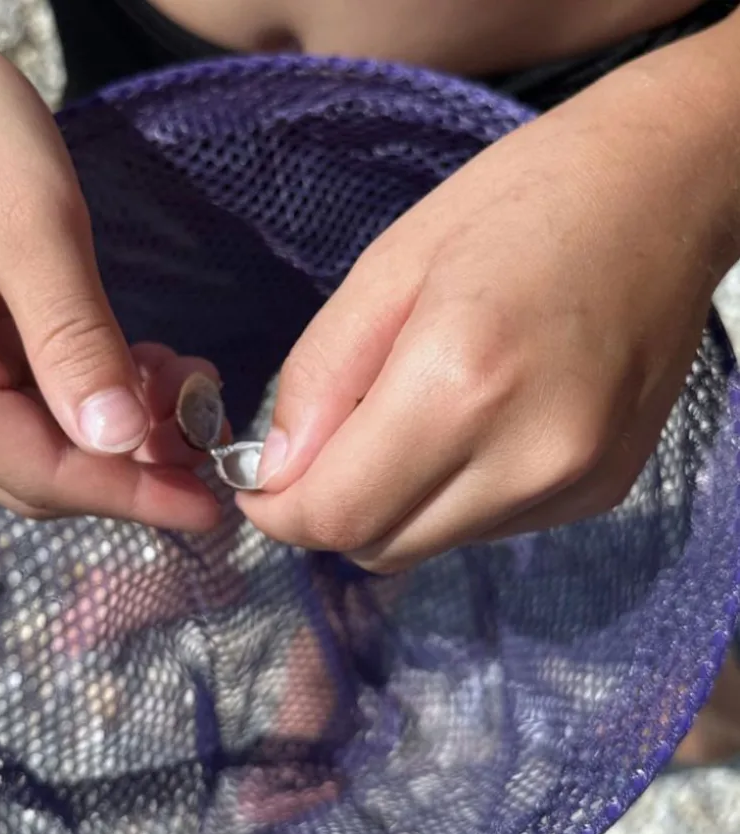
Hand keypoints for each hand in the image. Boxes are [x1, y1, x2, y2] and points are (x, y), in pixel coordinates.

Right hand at [0, 0, 221, 529]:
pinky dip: (98, 400)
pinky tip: (149, 370)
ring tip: (191, 390)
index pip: (36, 471)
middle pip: (35, 473)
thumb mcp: (33, 223)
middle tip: (213, 438)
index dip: (130, 495)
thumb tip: (122, 442)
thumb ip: (75, 339)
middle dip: (132, 467)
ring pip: (40, 446)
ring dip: (123, 433)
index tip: (212, 508)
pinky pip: (33, 406)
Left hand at [238, 63, 738, 571]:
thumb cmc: (515, 206)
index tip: (260, 485)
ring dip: (394, 506)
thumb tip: (276, 476)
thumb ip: (319, 380)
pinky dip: (454, 498)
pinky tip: (477, 425)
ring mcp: (573, 484)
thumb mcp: (387, 270)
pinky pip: (485, 528)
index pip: (338, 515)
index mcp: (461, 384)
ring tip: (416, 415)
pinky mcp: (602, 493)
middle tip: (334, 438)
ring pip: (429, 546)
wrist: (664, 194)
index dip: (281, 512)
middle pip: (379, 546)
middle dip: (334, 508)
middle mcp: (526, 457)